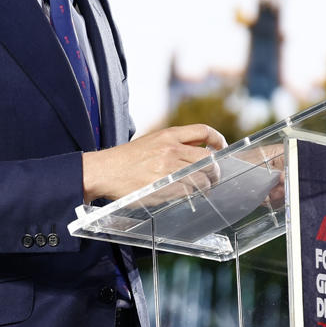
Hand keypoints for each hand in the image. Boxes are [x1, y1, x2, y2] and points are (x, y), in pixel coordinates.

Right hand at [82, 124, 226, 201]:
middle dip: (215, 170)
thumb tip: (199, 153)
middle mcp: (170, 150)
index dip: (218, 140)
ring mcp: (167, 170)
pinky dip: (192, 195)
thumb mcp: (151, 141)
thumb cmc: (127, 159)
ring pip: (201, 178)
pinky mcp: (163, 188)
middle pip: (208, 159)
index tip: (221, 148)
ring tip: (202, 189)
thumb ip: (174, 144)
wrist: (104, 171)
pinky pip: (188, 192)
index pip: (203, 131)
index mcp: (168, 135)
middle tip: (214, 176)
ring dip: (205, 185)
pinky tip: (188, 195)